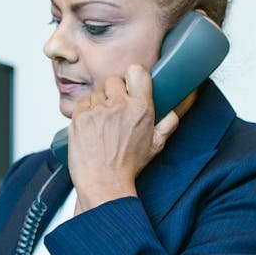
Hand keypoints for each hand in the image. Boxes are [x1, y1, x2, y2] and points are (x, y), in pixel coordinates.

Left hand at [67, 64, 183, 211]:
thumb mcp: (155, 145)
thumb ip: (168, 124)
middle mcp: (118, 106)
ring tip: (102, 124)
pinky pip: (82, 104)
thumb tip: (175, 109)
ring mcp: (97, 111)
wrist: (103, 183)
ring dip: (98, 104)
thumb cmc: (129, 166)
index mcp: (141, 108)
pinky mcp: (79, 117)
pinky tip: (91, 128)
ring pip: (96, 93)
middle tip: (114, 110)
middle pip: (113, 81)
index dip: (132, 77)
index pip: (136, 71)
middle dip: (114, 93)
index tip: (130, 84)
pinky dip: (85, 112)